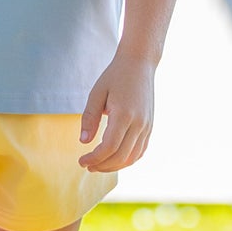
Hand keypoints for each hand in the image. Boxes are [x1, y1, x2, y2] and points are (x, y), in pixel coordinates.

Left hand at [78, 53, 154, 171]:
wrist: (140, 64)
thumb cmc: (115, 76)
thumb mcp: (97, 93)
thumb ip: (89, 117)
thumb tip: (83, 141)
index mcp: (124, 114)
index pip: (109, 147)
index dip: (94, 158)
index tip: (81, 161)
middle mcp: (139, 123)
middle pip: (121, 156)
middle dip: (102, 165)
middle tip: (87, 165)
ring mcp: (147, 126)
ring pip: (132, 157)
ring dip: (115, 166)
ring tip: (98, 165)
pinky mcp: (150, 126)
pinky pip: (140, 151)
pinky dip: (127, 160)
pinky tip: (114, 159)